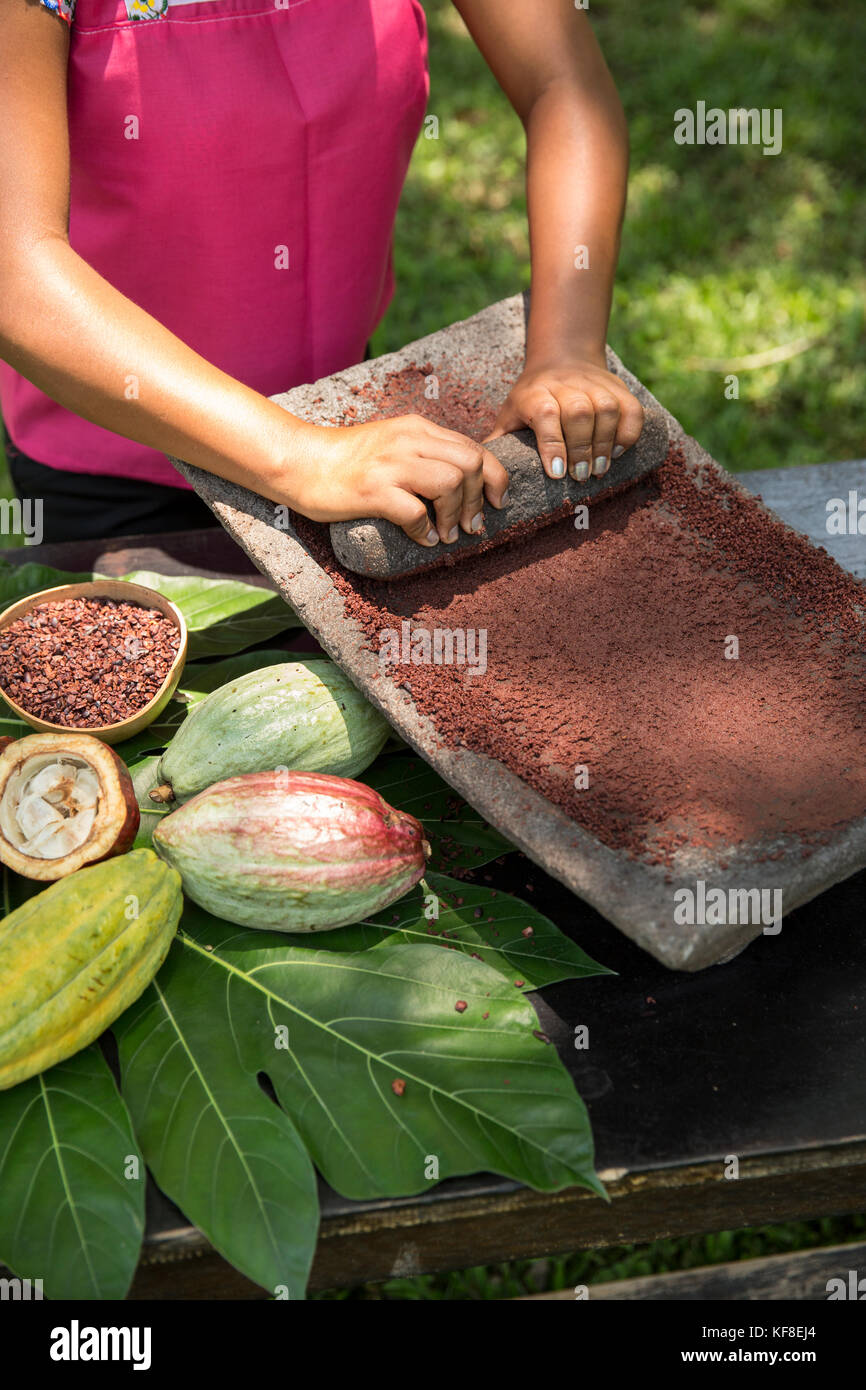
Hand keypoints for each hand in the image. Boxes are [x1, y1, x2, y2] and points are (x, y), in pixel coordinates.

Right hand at [287, 414, 508, 547]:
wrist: (300, 461)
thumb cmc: (347, 459)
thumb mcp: (392, 443)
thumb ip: (424, 453)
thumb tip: (461, 482)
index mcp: (417, 428)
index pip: (473, 447)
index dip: (495, 477)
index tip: (497, 502)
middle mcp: (408, 441)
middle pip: (470, 463)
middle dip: (479, 499)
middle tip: (471, 525)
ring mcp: (391, 464)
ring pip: (450, 483)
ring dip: (454, 515)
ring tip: (445, 534)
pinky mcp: (373, 490)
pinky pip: (416, 512)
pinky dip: (425, 530)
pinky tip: (421, 539)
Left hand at [487, 355, 644, 481]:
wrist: (562, 358)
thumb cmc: (530, 399)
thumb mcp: (509, 414)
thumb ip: (499, 442)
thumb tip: (482, 477)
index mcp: (534, 392)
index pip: (546, 414)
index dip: (553, 444)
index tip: (558, 474)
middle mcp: (565, 384)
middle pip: (579, 412)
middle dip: (581, 449)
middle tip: (580, 477)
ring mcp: (594, 383)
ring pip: (607, 409)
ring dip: (605, 443)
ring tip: (599, 470)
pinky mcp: (617, 387)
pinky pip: (631, 409)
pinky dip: (628, 432)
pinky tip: (616, 451)